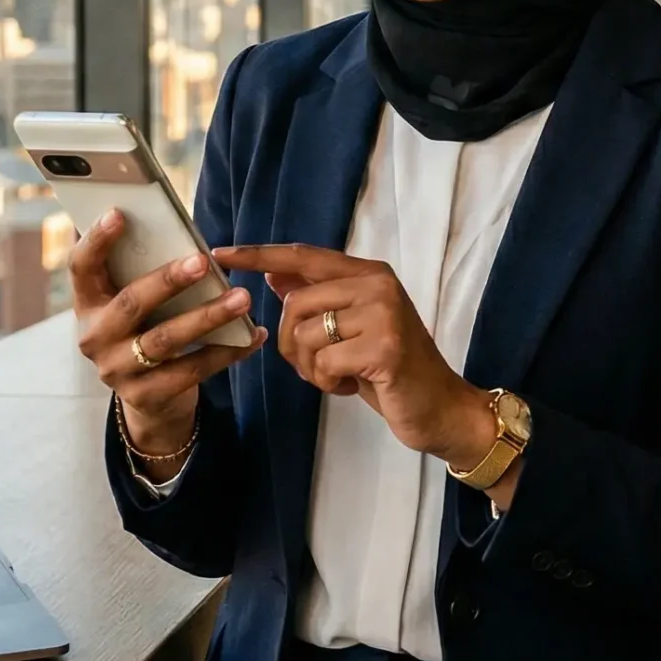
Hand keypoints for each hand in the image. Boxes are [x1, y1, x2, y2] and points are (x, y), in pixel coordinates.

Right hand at [69, 210, 265, 477]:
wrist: (149, 398)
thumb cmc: (148, 328)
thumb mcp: (135, 302)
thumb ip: (144, 272)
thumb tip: (178, 231)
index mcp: (88, 303)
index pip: (81, 267)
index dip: (96, 241)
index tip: (119, 213)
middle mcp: (94, 338)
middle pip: (130, 304)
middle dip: (168, 280)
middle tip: (203, 261)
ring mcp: (116, 371)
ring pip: (164, 341)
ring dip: (207, 316)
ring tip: (242, 298)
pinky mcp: (145, 397)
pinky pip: (192, 371)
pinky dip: (227, 352)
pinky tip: (253, 335)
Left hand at [213, 244, 497, 476]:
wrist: (441, 407)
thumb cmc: (392, 368)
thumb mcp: (351, 328)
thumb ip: (318, 299)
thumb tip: (272, 274)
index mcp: (369, 273)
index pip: (303, 256)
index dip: (259, 254)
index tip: (220, 253)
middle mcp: (377, 284)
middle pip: (295, 304)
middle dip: (291, 344)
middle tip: (319, 366)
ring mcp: (383, 313)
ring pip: (305, 335)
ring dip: (312, 368)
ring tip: (341, 376)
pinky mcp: (384, 346)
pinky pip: (323, 363)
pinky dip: (328, 383)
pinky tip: (353, 386)